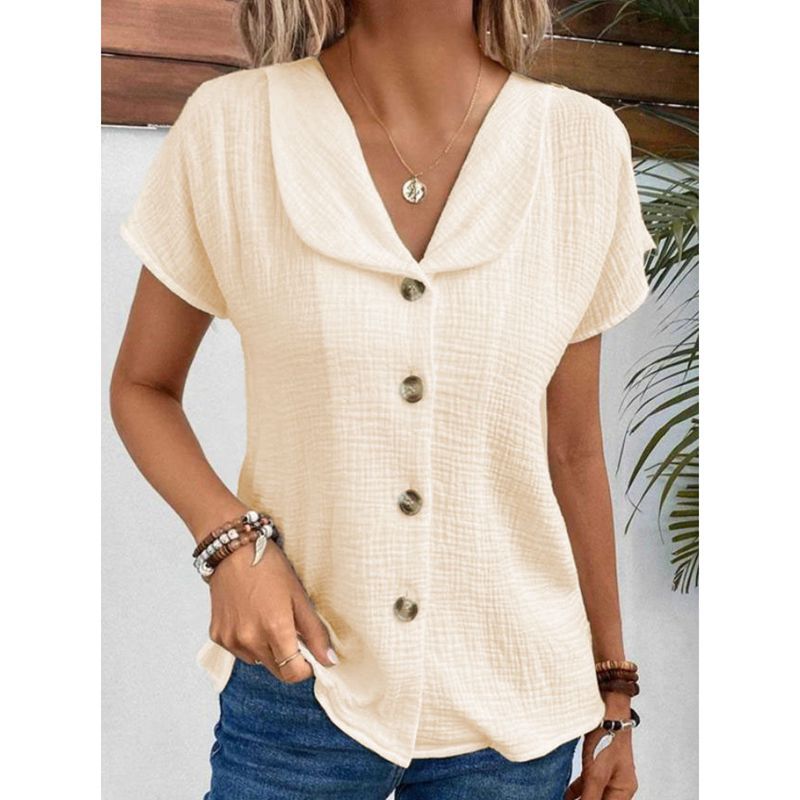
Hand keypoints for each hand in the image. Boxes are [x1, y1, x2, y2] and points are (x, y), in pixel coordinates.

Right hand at [206, 536, 337, 682]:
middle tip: (292, 633)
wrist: (233, 551)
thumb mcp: (299, 596)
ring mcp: (231, 639)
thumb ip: (315, 633)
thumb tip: (329, 661)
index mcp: (274, 629)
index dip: (306, 669)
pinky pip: (240, 651)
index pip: (293, 673)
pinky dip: (249, 642)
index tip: (310, 657)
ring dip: (268, 651)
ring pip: (258, 661)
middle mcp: (250, 639)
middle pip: (276, 671)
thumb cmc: (269, 567)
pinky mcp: (217, 636)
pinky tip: (250, 618)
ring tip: (268, 620)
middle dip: (289, 660)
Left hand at [564, 696, 637, 798]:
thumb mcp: (596, 773)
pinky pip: (588, 783)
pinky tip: (565, 794)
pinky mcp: (598, 763)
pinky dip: (577, 790)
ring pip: (593, 794)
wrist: (606, 707)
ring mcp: (609, 773)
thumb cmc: (606, 738)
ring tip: (559, 798)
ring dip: (580, 799)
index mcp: (624, 790)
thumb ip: (590, 796)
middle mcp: (619, 784)